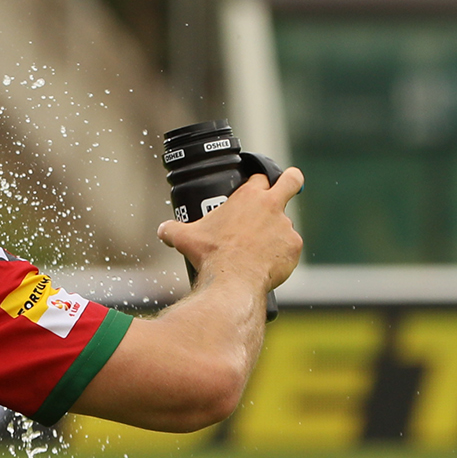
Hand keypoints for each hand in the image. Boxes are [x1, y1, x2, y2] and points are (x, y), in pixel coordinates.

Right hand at [157, 166, 304, 292]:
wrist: (232, 280)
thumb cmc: (211, 255)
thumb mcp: (185, 238)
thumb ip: (172, 230)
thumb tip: (163, 230)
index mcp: (248, 196)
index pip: (259, 177)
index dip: (256, 184)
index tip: (252, 193)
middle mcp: (272, 206)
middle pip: (292, 180)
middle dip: (292, 180)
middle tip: (286, 189)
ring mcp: (286, 226)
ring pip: (285, 224)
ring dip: (275, 233)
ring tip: (257, 251)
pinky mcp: (294, 246)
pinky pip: (289, 247)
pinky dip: (280, 255)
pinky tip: (265, 264)